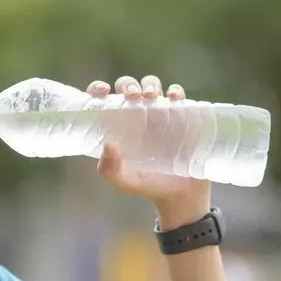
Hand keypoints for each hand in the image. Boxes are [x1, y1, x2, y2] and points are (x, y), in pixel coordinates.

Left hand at [88, 75, 211, 228]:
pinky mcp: (182, 116)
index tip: (102, 90)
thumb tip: (107, 144)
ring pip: (152, 85)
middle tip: (132, 96)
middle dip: (128, 85)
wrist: (181, 196)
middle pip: (128, 87)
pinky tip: (174, 99)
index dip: (98, 89)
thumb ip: (110, 169)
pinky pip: (178, 96)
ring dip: (150, 84)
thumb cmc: (149, 186)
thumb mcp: (125, 182)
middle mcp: (137, 116)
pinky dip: (176, 91)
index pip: (104, 100)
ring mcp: (160, 114)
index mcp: (118, 126)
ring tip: (151, 96)